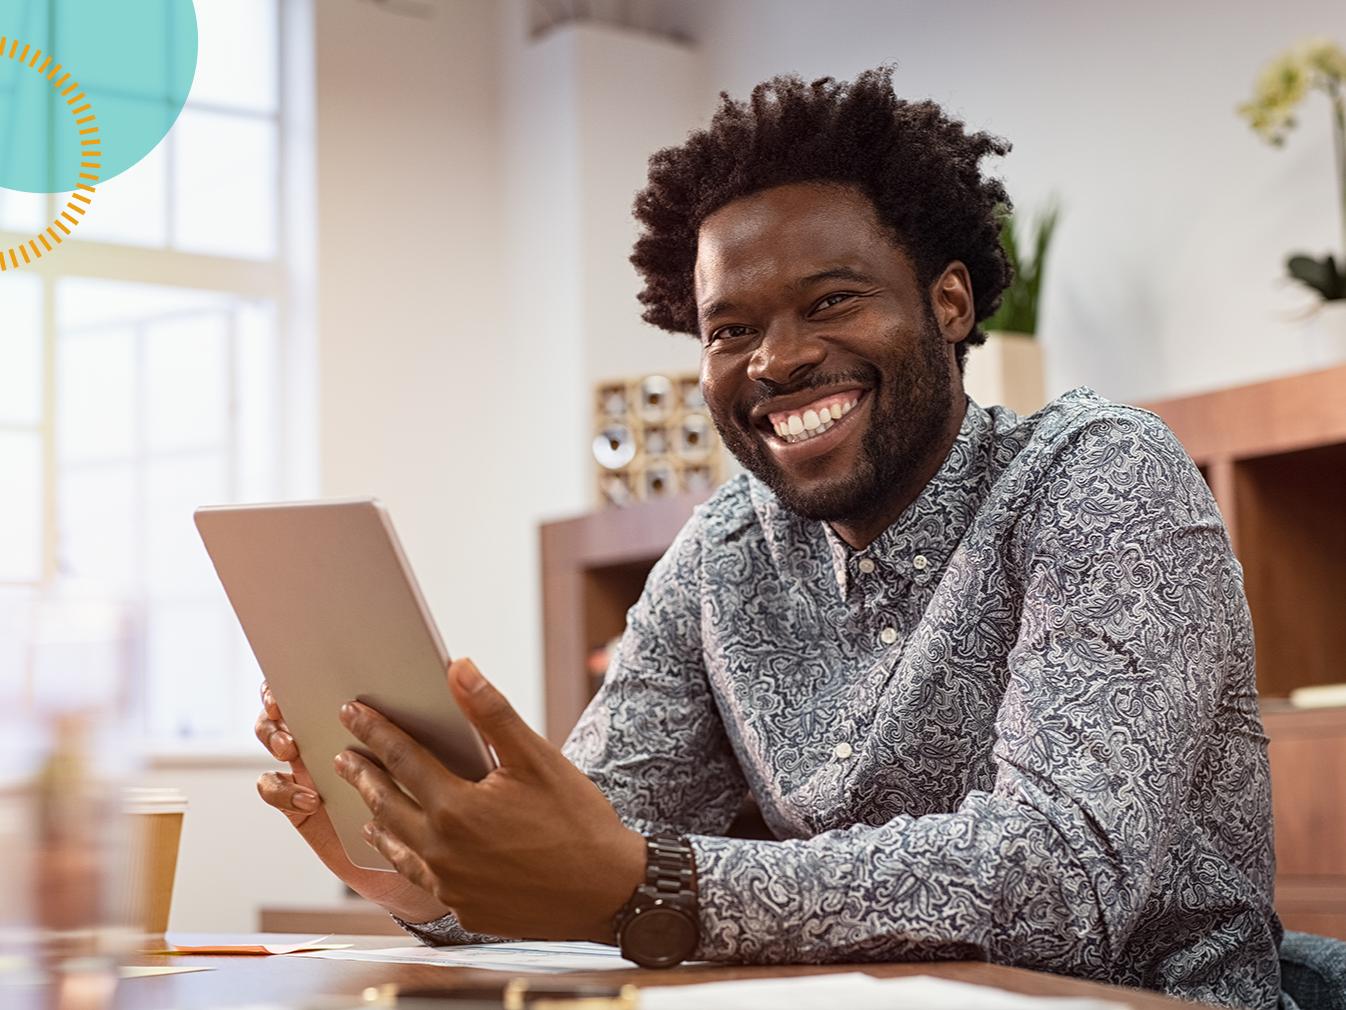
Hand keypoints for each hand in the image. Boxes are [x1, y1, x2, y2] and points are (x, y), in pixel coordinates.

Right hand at [253, 681, 449, 923]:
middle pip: (295, 699)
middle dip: (282, 696)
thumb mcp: (468, 749)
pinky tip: (309, 798)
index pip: (337, 674)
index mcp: (375, 710)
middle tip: (286, 702)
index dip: (315, 663)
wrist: (453, 857)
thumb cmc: (461, 798)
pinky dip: (281, 788)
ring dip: (274, 734)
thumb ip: (466, 710)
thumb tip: (460, 668)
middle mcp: (340, 734)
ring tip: (292, 744)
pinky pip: (275, 789)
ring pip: (277, 738)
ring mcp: (318, 767)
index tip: (312, 662)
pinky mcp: (305, 805)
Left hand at [334, 658, 645, 942]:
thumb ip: (492, 713)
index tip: (353, 712)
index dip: (375, 731)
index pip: (402, 759)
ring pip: (398, 848)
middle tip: (343, 757)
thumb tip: (459, 668)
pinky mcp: (465, 909)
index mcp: (457, 808)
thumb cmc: (579, 822)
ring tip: (365, 805)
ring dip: (377, 819)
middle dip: (363, 775)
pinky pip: (422, 880)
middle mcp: (443, 851)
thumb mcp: (538, 758)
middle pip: (387, 805)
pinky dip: (405, 858)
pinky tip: (406, 851)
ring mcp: (451, 886)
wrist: (609, 894)